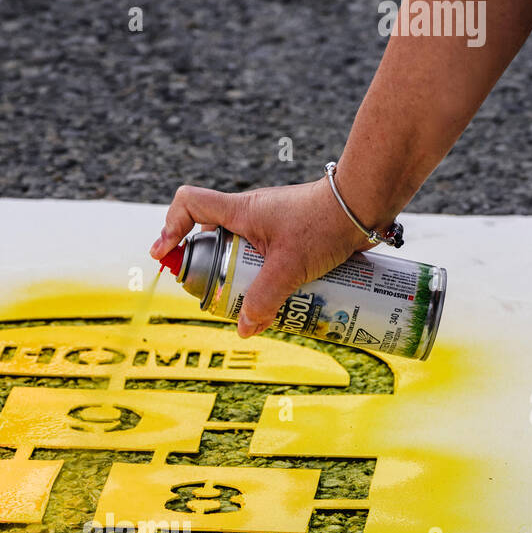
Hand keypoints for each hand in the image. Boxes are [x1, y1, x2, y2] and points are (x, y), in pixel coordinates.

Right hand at [150, 180, 368, 337]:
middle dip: (209, 269)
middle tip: (214, 295)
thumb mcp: (289, 268)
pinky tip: (281, 300)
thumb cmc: (325, 225)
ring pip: (241, 252)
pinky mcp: (290, 236)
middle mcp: (250, 215)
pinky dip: (266, 278)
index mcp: (240, 212)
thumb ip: (263, 300)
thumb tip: (244, 328)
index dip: (170, 228)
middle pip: (211, 238)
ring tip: (253, 304)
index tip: (166, 256)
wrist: (365, 206)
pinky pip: (266, 259)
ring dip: (241, 278)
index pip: (190, 204)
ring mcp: (270, 226)